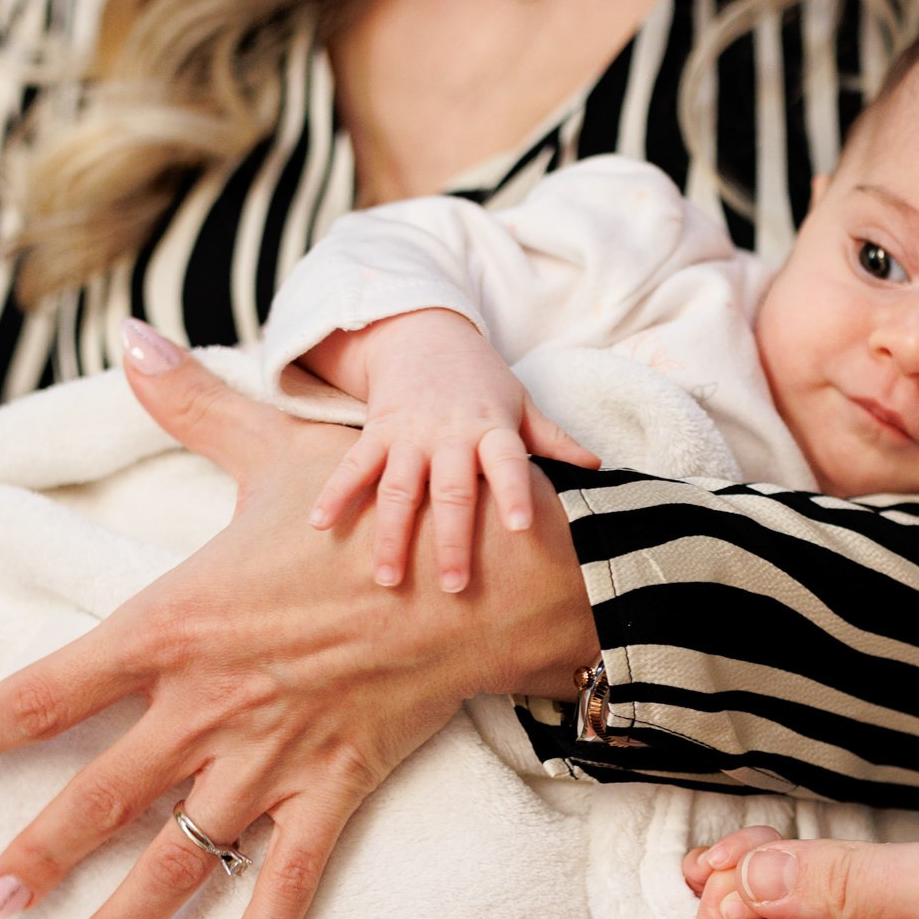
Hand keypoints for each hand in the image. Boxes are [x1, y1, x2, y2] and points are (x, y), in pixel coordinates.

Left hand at [0, 320, 599, 918]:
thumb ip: (192, 402)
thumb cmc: (373, 508)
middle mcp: (210, 705)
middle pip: (101, 794)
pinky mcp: (333, 789)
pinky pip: (288, 883)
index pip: (55, 684)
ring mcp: (271, 758)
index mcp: (178, 624)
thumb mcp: (277, 450)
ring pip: (181, 856)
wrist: (481, 572)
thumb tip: (131, 333)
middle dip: (38, 855)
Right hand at [303, 311, 597, 592]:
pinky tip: (321, 525)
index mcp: (491, 428)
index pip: (507, 462)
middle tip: (453, 586)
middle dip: (449, 540)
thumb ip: (554, 438)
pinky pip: (353, 466)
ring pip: (398, 490)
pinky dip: (336, 493)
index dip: (514, 492)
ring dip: (391, 536)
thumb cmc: (480, 379)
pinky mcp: (376, 433)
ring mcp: (408, 436)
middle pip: (450, 492)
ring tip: (387, 579)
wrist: (423, 333)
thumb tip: (598, 467)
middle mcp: (449, 435)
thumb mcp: (521, 402)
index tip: (520, 527)